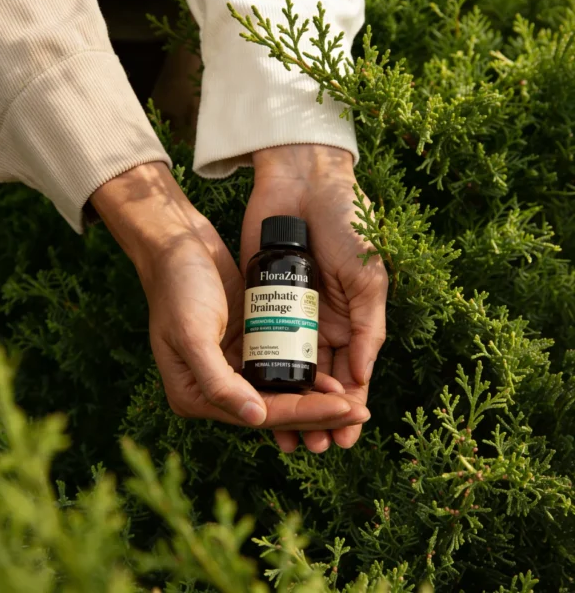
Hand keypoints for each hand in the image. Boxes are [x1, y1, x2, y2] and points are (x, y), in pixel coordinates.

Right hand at [91, 162, 371, 433]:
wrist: (177, 243)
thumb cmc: (177, 286)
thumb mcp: (191, 334)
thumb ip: (219, 382)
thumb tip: (257, 419)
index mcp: (195, 395)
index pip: (262, 414)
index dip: (305, 415)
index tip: (345, 411)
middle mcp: (214, 386)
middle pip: (275, 408)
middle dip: (318, 413)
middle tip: (361, 414)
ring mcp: (231, 365)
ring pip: (280, 391)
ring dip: (314, 398)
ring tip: (353, 402)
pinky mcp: (244, 343)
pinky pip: (279, 365)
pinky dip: (303, 372)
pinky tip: (330, 376)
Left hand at [242, 146, 387, 452]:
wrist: (303, 181)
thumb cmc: (346, 223)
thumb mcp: (368, 274)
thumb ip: (369, 325)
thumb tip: (363, 375)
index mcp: (354, 317)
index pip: (354, 373)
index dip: (350, 405)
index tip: (346, 436)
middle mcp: (324, 322)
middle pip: (322, 380)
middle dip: (320, 414)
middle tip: (316, 447)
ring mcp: (292, 314)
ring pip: (293, 370)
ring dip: (293, 403)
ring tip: (289, 438)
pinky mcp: (263, 301)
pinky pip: (264, 344)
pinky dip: (266, 374)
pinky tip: (261, 399)